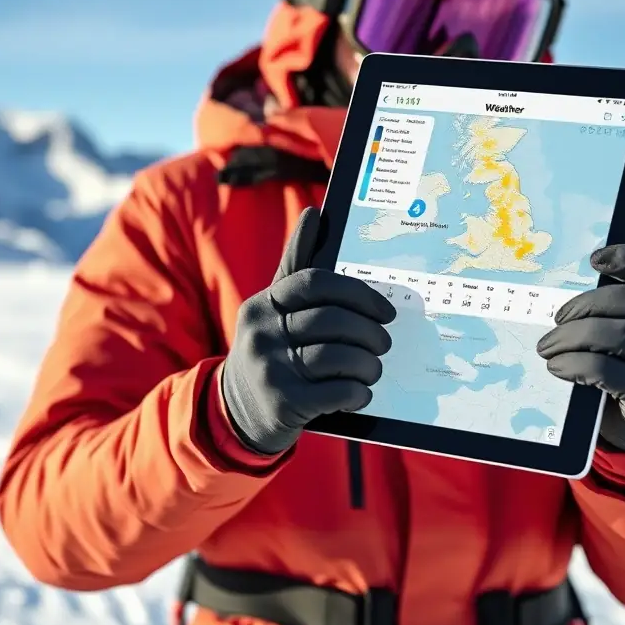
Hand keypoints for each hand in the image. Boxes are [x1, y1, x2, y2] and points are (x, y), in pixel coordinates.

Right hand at [221, 208, 396, 454]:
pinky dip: (356, 392)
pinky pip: (334, 393)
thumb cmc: (272, 349)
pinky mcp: (281, 404)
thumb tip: (314, 213)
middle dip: (369, 333)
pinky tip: (360, 393)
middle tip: (385, 342)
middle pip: (331, 321)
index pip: (315, 282)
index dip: (358, 293)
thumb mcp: (275, 308)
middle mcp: (261, 333)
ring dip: (367, 364)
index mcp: (264, 304)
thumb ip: (297, 263)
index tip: (385, 310)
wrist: (238, 410)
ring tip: (374, 368)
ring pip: (336, 357)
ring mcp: (268, 369)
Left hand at [536, 244, 624, 453]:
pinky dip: (574, 363)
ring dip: (573, 337)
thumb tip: (570, 278)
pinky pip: (607, 370)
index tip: (593, 260)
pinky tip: (557, 366)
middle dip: (587, 305)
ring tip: (548, 345)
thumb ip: (616, 304)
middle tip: (557, 317)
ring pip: (620, 335)